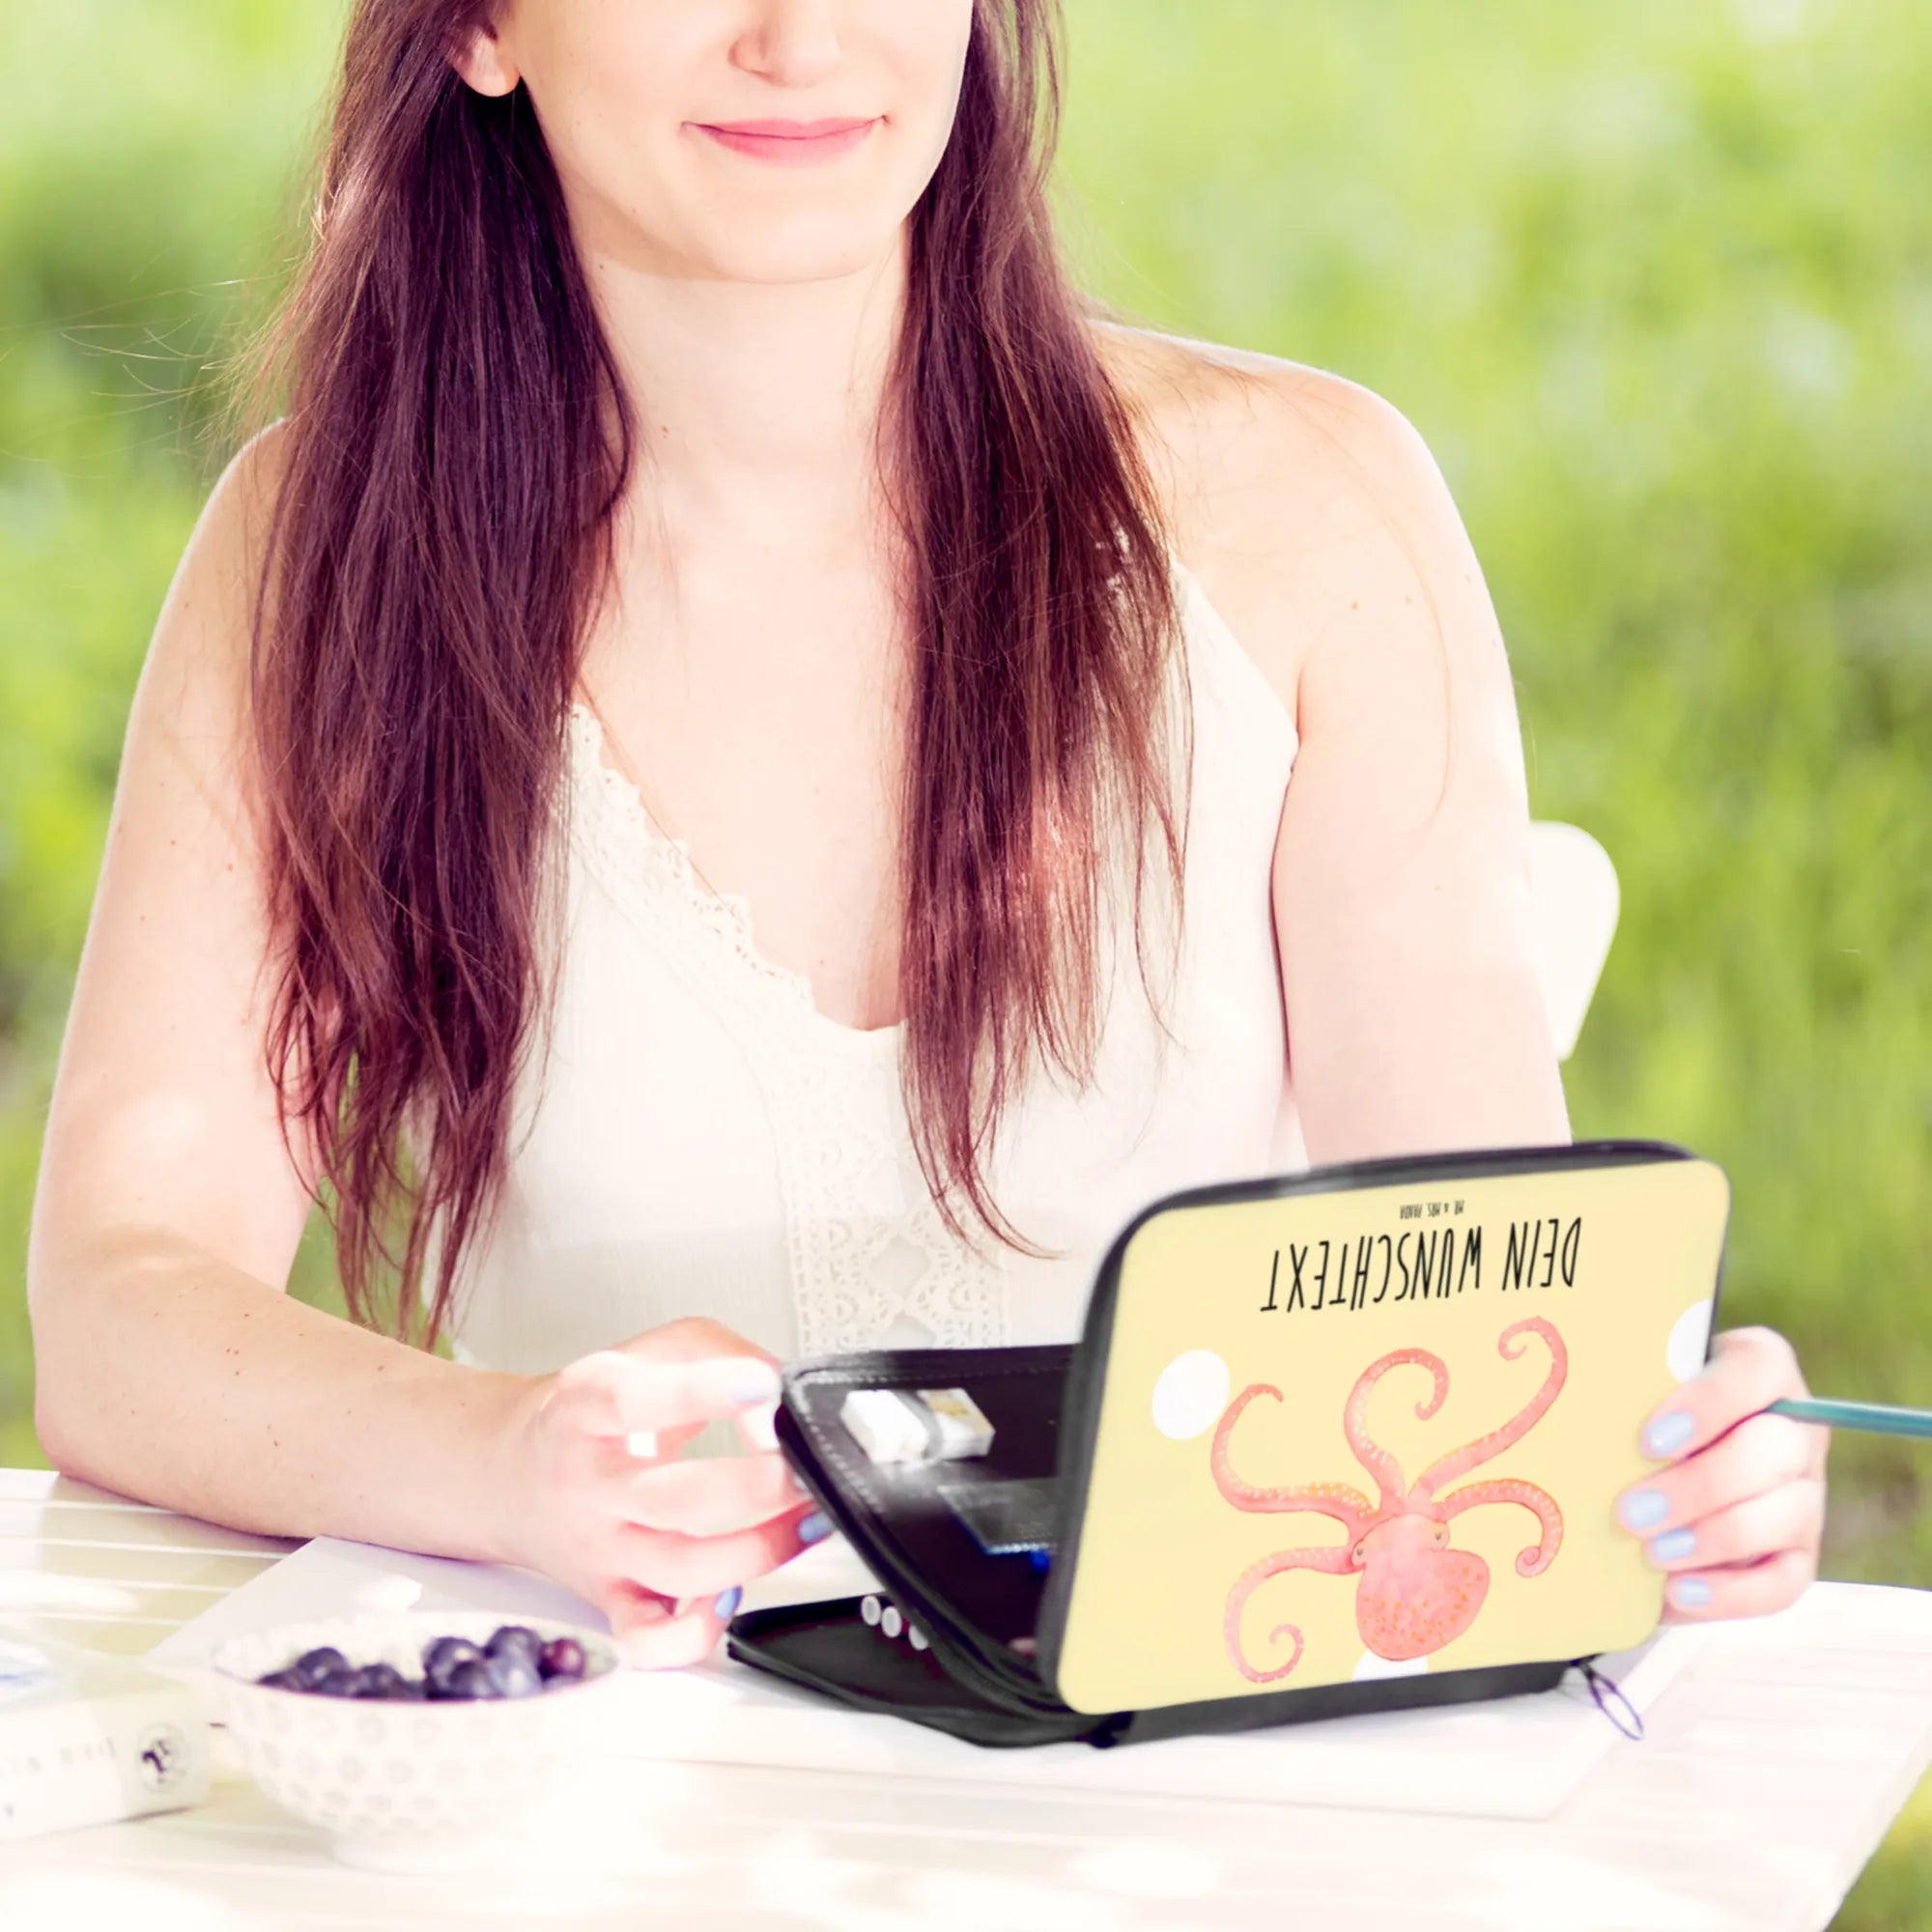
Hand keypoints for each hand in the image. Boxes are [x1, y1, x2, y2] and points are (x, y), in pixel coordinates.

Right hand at [499, 1317, 828, 1667]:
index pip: (633, 1400)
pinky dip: (696, 1633)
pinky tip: (732, 1596)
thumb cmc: (593, 1411)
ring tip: (805, 1519)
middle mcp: (588, 1484)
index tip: (762, 1386)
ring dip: (759, 1551)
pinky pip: (649, 1639)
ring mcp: (600, 1548)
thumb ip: (720, 1355)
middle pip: (674, 1499)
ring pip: (680, 1571)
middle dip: (756, 1487)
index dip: (703, 1392)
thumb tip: (775, 1402)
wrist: (511, 1472)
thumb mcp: (648, 1350)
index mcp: (586, 1408)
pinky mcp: (610, 1598)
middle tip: (803, 1467)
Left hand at [1614, 1324, 1828, 1622]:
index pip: (1757, 1368)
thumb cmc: (1637, 1410)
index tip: (1648, 1442)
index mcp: (1760, 1369)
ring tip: (1650, 1554)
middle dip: (1700, 1487)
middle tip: (1631, 1513)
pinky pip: (1783, 1583)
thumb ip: (1626, 1386)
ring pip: (1784, 1517)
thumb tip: (1575, 1410)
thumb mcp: (1635, 1386)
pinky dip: (1731, 1593)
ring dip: (1713, 1539)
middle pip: (1775, 1451)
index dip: (1709, 1405)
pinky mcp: (1798, 1555)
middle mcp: (1795, 1430)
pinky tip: (1677, 1593)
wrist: (1648, 1465)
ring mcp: (1803, 1495)